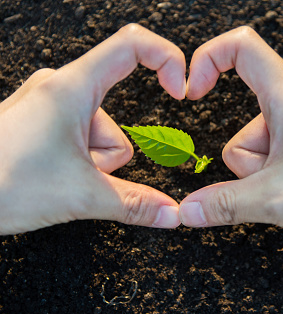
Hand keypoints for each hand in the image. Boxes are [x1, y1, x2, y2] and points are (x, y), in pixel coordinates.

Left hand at [0, 24, 185, 234]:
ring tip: (56, 178)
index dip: (167, 60)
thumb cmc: (1, 185)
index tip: (180, 88)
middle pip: (118, 121)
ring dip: (90, 165)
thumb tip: (172, 213)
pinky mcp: (41, 122)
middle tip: (76, 176)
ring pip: (100, 137)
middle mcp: (60, 88)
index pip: (132, 46)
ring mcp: (48, 105)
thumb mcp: (81, 196)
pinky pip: (80, 140)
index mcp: (71, 88)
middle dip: (108, 159)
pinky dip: (76, 163)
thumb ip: (135, 204)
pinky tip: (50, 175)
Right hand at [179, 26, 282, 253]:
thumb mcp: (274, 200)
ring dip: (267, 175)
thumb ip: (222, 204)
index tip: (192, 91)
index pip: (241, 48)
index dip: (207, 59)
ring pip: (263, 147)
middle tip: (279, 183)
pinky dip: (282, 179)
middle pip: (244, 122)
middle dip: (248, 162)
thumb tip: (187, 210)